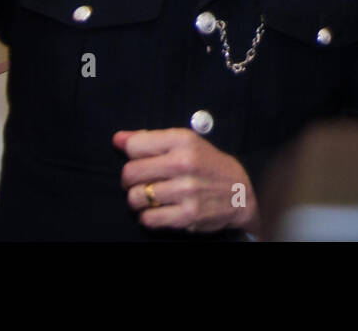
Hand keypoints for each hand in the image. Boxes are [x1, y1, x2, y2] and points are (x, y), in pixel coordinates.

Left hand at [114, 129, 258, 233]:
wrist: (240, 193)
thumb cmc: (208, 165)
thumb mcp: (185, 143)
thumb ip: (150, 139)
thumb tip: (117, 139)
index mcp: (183, 140)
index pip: (134, 146)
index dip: (132, 154)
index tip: (141, 160)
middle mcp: (184, 163)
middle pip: (129, 173)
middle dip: (129, 180)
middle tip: (140, 182)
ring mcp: (185, 191)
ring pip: (136, 197)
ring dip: (138, 200)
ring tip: (150, 197)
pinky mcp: (187, 215)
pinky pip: (148, 219)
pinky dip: (148, 216)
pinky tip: (159, 210)